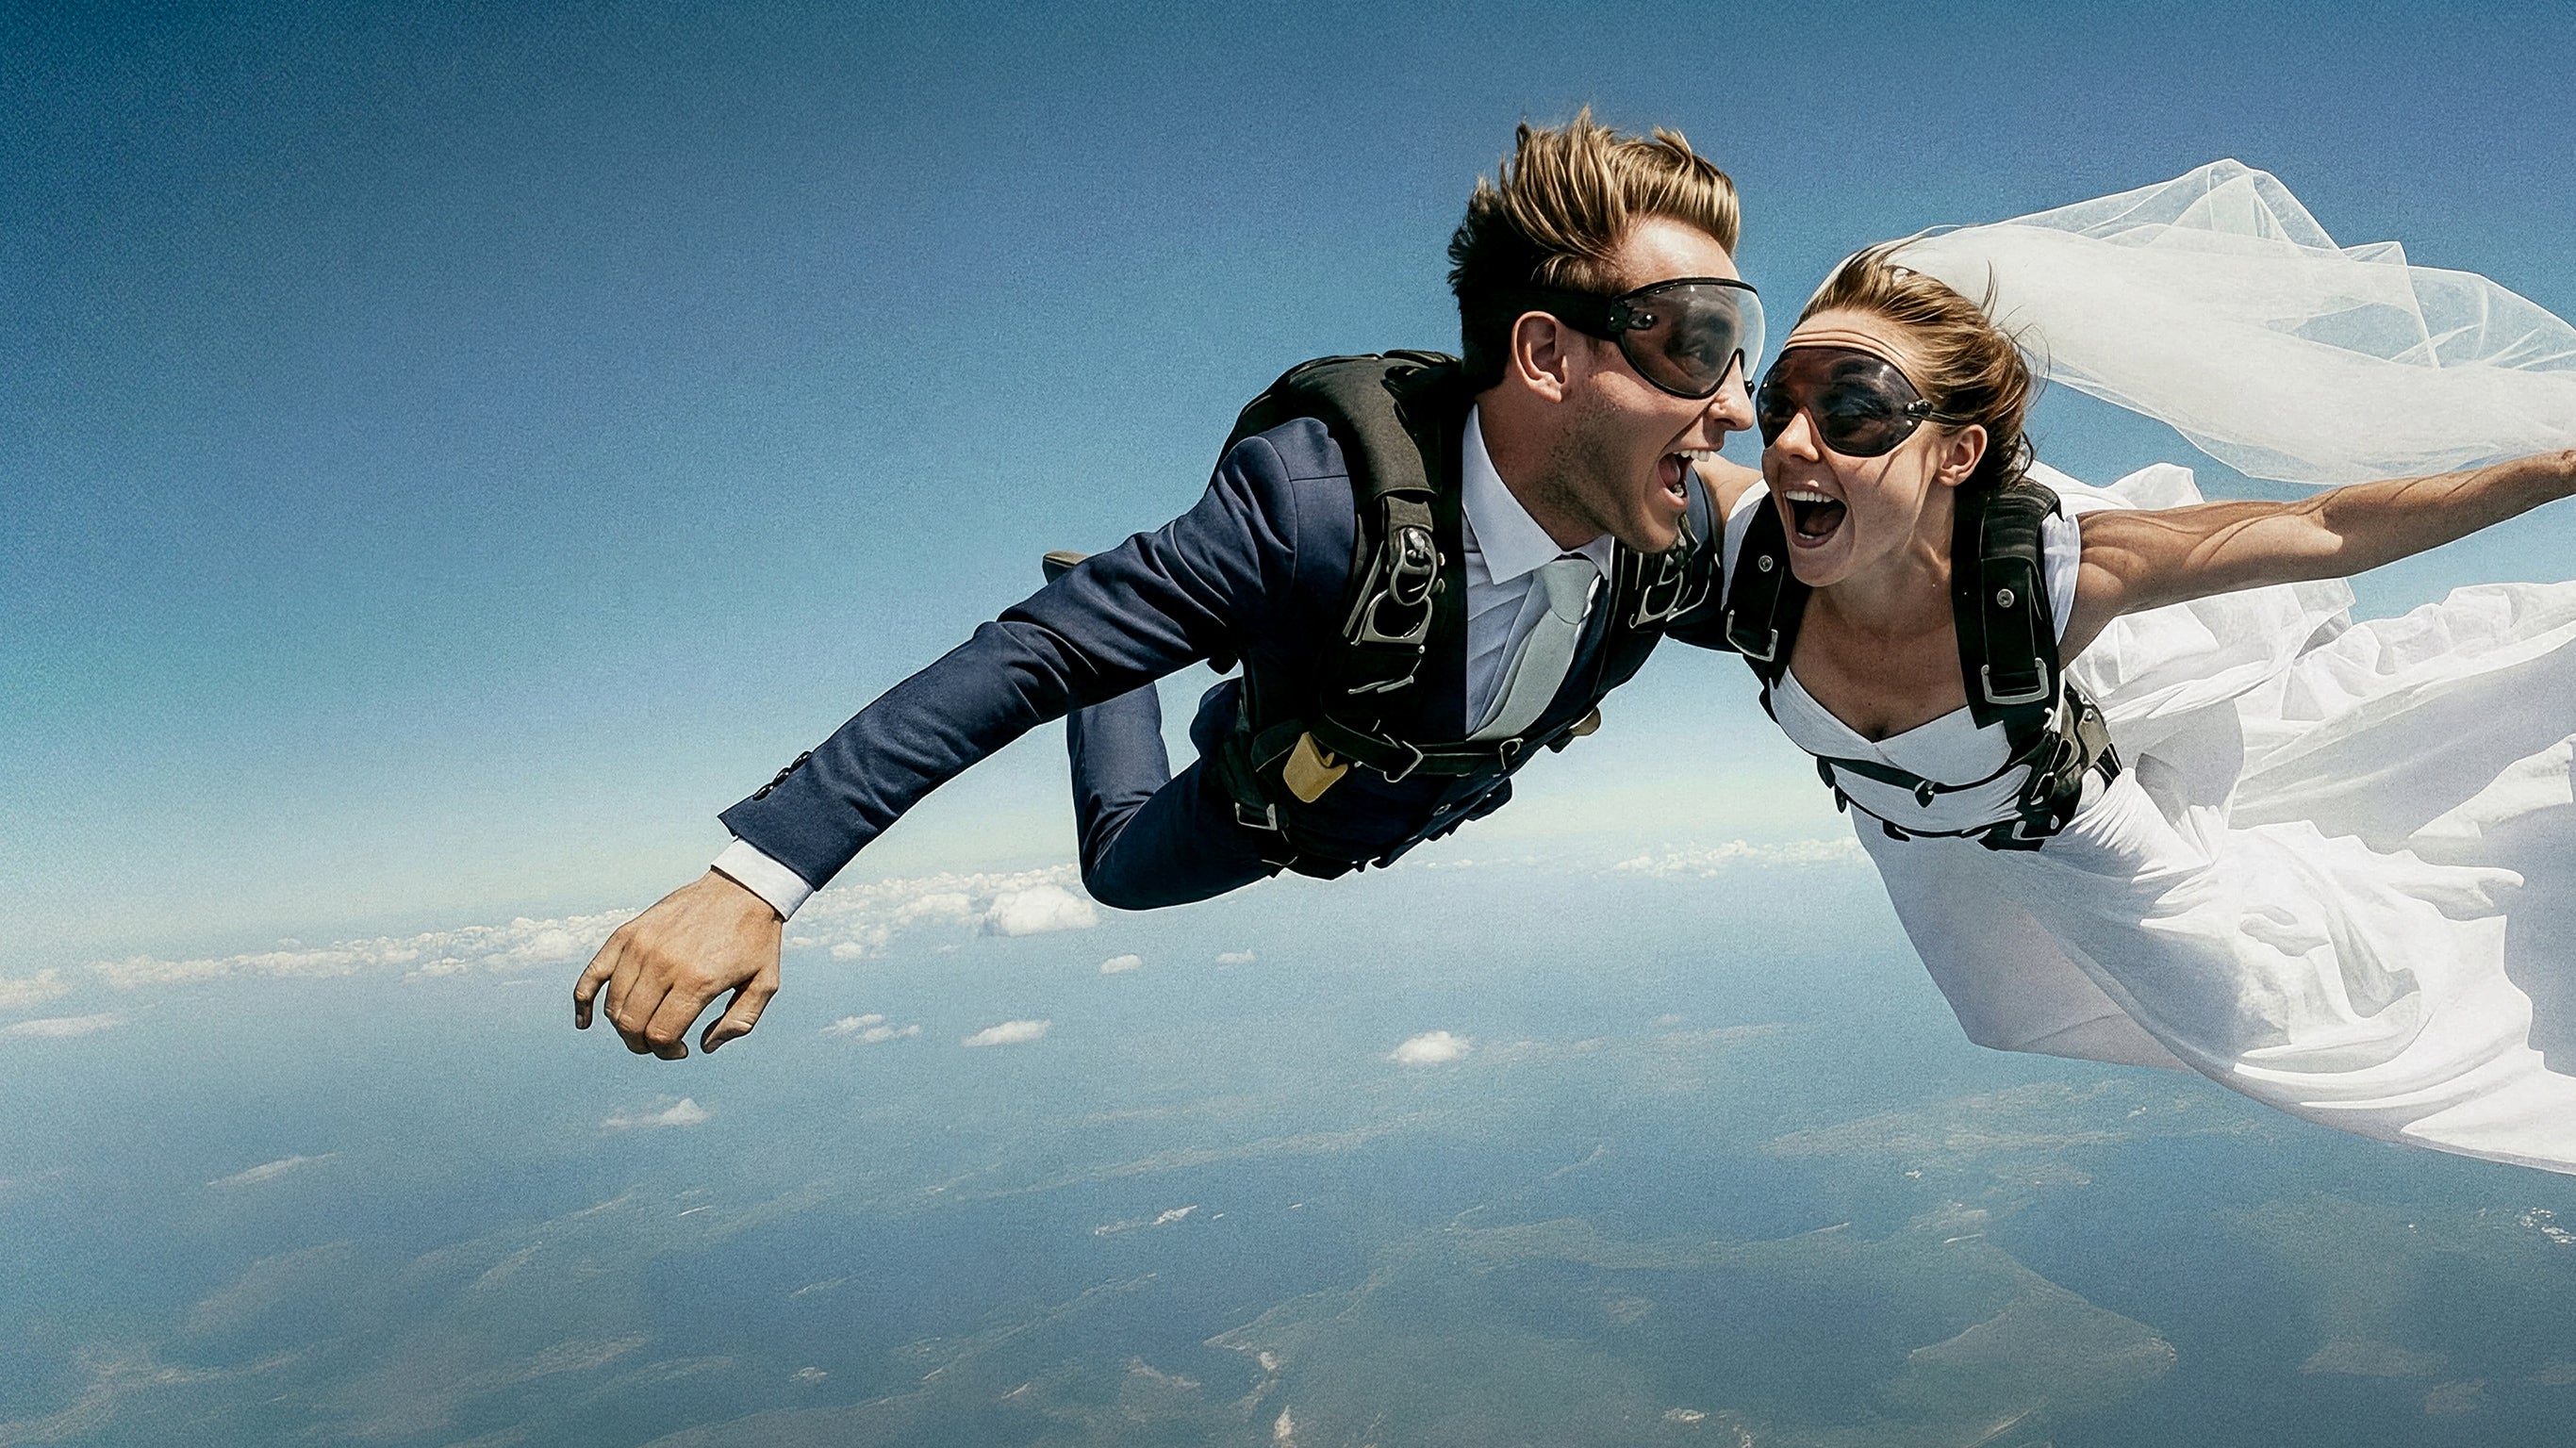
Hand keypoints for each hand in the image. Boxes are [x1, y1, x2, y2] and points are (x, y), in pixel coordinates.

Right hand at [574, 870, 782, 1058]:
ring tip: (645, 1026)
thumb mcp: (765, 984)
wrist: (743, 888)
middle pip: (631, 1024)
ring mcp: (642, 946)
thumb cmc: (756, 939)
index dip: (666, 1052)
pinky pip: (593, 973)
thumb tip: (703, 1047)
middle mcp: (664, 963)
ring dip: (624, 1026)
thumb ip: (739, 1022)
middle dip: (642, 1045)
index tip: (681, 1049)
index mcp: (697, 980)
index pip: (661, 1034)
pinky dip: (583, 1001)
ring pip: (614, 1005)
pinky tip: (586, 1022)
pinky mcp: (629, 933)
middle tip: (660, 1043)